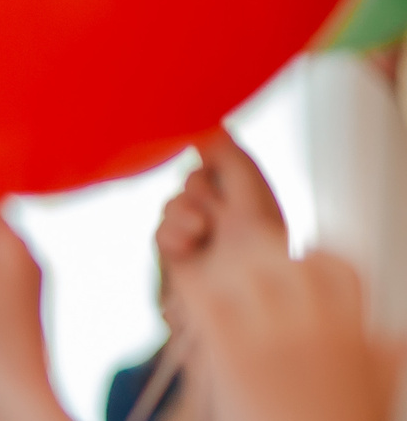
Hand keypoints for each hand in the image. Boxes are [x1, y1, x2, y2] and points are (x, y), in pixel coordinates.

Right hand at [156, 131, 289, 278]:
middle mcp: (223, 205)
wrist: (242, 294)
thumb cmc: (260, 245)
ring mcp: (199, 229)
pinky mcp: (179, 251)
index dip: (213, 167)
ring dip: (184, 216)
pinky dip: (172, 236)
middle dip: (200, 194)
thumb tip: (212, 126)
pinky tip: (188, 248)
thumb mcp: (251, 191)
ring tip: (202, 235)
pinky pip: (160, 229)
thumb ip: (231, 158)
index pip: (216, 157)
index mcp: (247, 187)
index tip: (223, 182)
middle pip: (191, 178)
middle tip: (218, 218)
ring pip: (172, 203)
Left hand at [175, 244, 396, 420]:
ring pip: (245, 273)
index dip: (311, 260)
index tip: (291, 266)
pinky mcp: (237, 360)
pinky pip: (207, 303)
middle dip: (258, 262)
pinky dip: (192, 292)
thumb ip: (382, 364)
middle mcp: (322, 328)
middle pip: (286, 262)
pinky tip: (177, 294)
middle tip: (231, 271)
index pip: (336, 267)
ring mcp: (280, 341)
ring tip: (202, 280)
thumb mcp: (376, 401)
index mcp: (356, 332)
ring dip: (221, 274)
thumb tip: (393, 343)